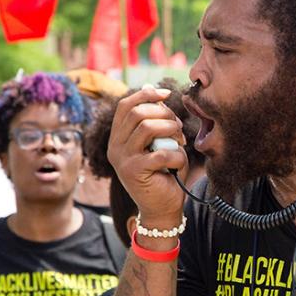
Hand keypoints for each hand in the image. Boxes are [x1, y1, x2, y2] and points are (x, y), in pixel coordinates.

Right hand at [107, 85, 188, 224]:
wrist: (163, 208)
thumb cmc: (165, 172)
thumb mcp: (159, 142)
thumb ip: (154, 120)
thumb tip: (151, 88)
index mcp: (118, 138)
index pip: (125, 106)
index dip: (146, 95)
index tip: (166, 94)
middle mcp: (115, 147)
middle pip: (137, 113)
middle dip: (164, 114)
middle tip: (178, 127)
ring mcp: (122, 159)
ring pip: (148, 128)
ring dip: (171, 130)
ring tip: (180, 142)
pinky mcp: (134, 172)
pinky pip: (161, 152)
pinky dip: (177, 155)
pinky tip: (178, 163)